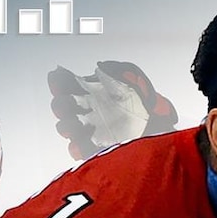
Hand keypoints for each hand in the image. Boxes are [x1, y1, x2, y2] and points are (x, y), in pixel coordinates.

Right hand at [48, 60, 177, 159]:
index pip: (68, 85)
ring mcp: (90, 131)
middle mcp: (89, 111)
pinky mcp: (95, 150)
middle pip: (63, 107)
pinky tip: (82, 142)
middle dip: (61, 105)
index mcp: (93, 93)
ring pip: (68, 128)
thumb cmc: (146, 107)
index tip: (58, 78)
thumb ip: (120, 71)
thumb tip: (101, 67)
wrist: (158, 131)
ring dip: (67, 125)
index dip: (60, 81)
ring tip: (74, 124)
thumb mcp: (136, 82)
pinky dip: (78, 146)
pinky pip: (80, 149)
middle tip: (66, 104)